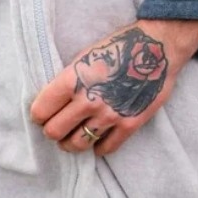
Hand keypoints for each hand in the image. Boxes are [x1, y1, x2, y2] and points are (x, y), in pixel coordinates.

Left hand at [31, 18, 197, 156]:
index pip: (40, 111)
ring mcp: (109, 115)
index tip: (43, 115)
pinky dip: (98, 147)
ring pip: (76, 145)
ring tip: (73, 136)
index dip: (39, 115)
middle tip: (58, 126)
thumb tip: (52, 104)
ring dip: (71, 143)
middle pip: (54, 132)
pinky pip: (105, 149)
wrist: (158, 48)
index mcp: (72, 79)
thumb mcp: (84, 57)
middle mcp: (88, 100)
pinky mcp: (129, 125)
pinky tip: (98, 138)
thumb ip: (67, 81)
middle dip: (52, 131)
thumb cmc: (119, 48)